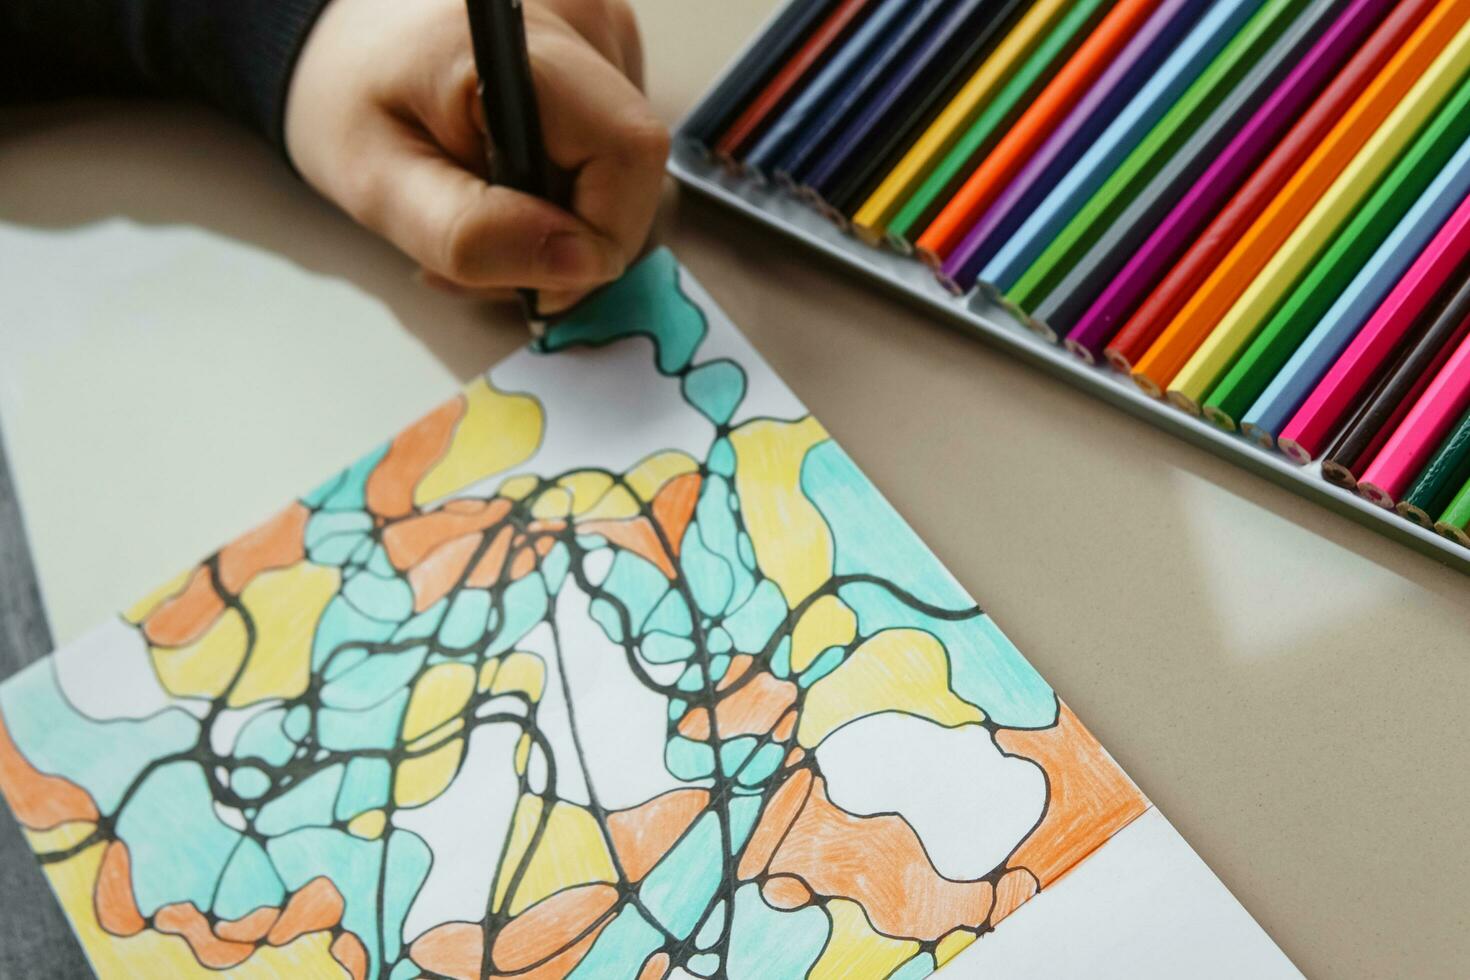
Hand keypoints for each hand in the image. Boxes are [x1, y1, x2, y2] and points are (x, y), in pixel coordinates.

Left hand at [284, 0, 667, 310]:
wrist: (340, 50)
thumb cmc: (349, 105)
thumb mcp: (379, 185)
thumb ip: (470, 232)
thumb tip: (578, 266)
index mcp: (519, 44)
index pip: (628, 152)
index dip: (602, 236)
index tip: (538, 282)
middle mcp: (579, 19)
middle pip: (633, 168)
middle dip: (571, 242)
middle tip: (489, 257)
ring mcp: (599, 31)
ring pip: (625, 171)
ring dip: (565, 224)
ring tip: (486, 214)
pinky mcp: (604, 54)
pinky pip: (612, 152)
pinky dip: (567, 192)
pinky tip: (508, 185)